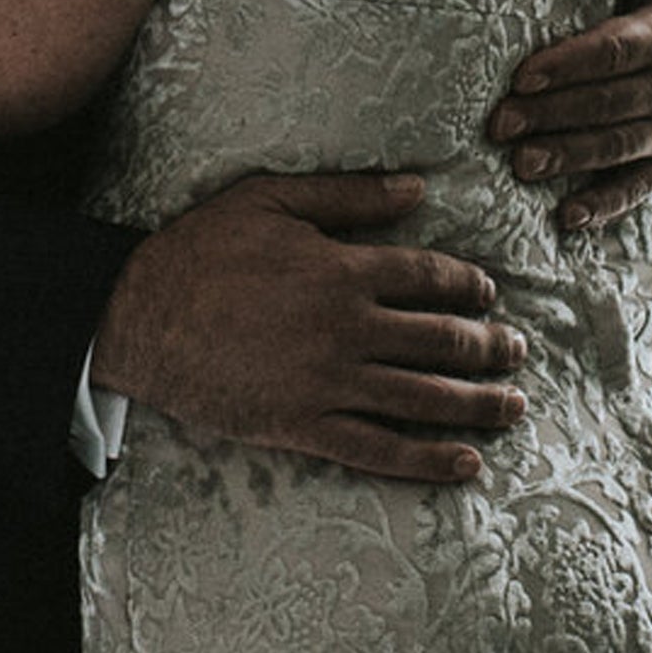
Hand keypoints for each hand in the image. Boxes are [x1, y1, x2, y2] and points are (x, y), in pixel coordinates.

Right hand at [91, 172, 527, 484]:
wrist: (134, 318)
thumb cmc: (198, 251)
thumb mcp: (269, 199)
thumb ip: (347, 195)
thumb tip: (417, 188)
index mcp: (344, 270)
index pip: (432, 278)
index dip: (470, 286)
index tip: (489, 294)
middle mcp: (348, 329)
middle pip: (443, 340)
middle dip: (491, 348)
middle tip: (517, 352)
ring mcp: (328, 383)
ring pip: (425, 398)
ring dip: (479, 404)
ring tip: (513, 407)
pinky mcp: (303, 427)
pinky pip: (380, 449)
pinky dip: (428, 460)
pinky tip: (466, 464)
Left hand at [490, 0, 651, 229]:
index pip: (614, 53)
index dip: (568, 66)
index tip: (522, 77)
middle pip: (607, 105)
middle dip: (551, 116)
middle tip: (499, 124)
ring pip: (616, 148)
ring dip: (568, 159)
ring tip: (520, 165)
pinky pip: (638, 188)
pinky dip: (605, 206)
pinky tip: (567, 218)